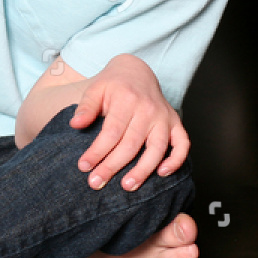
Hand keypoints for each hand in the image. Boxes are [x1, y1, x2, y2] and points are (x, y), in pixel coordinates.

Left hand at [70, 54, 187, 190]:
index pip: (111, 132)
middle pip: (131, 144)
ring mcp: (165, 117)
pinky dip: (176, 160)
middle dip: (113, 166)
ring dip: (143, 170)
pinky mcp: (176, 123)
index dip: (97, 151)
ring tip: (128, 186)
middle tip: (96, 183)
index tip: (84, 167)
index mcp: (127, 100)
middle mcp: (149, 110)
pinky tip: (162, 173)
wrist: (137, 71)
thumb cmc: (112, 84)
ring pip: (157, 148)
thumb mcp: (95, 89)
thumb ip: (86, 107)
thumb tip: (75, 125)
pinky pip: (182, 144)